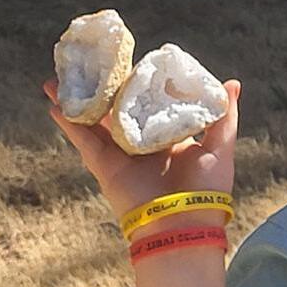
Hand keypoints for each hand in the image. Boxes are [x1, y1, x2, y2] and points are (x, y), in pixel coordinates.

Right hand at [43, 76, 240, 228]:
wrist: (183, 224)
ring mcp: (121, 154)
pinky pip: (83, 140)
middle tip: (87, 64)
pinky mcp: (104, 166)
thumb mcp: (220, 147)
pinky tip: (54, 103)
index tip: (128, 62)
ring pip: (94, 120)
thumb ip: (224, 116)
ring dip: (77, 99)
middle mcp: (142, 144)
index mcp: (169, 138)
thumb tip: (232, 83)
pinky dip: (68, 123)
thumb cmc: (207, 189)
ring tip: (58, 79)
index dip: (138, 84)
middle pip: (116, 109)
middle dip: (101, 88)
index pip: (150, 104)